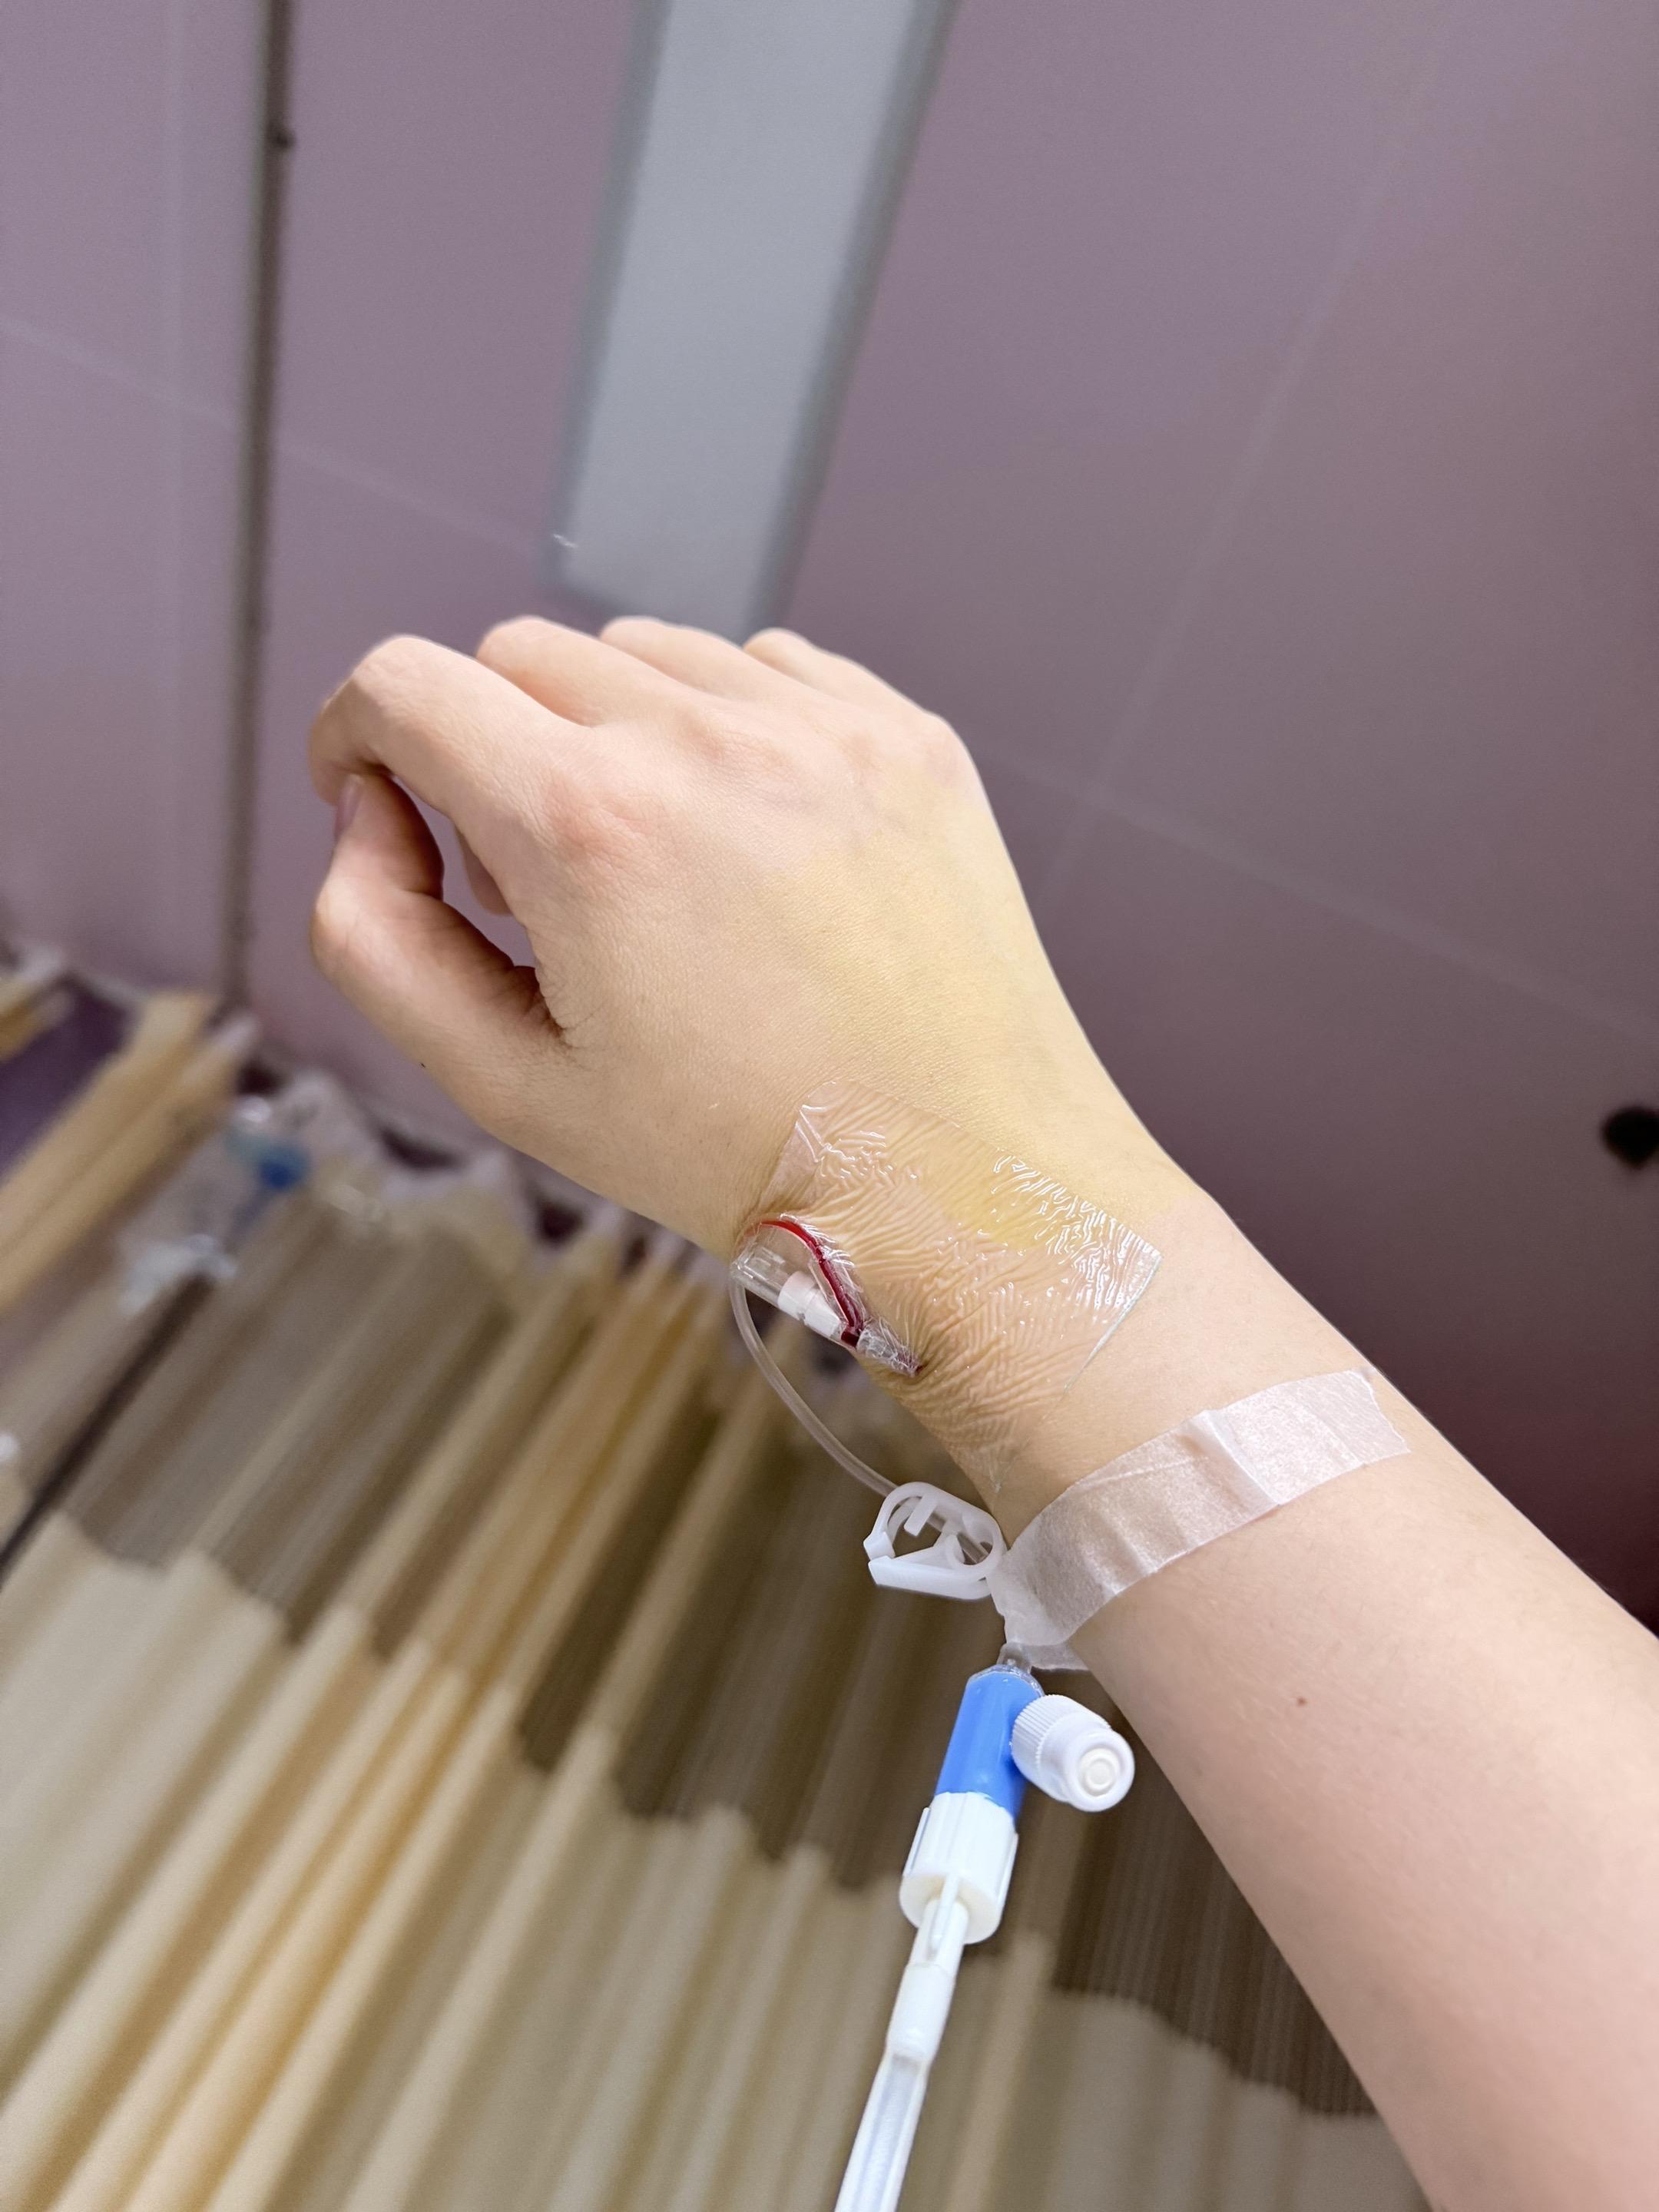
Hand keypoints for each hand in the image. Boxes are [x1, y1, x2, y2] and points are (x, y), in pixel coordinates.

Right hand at [310, 616, 1168, 1254]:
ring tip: (656, 870)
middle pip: (518, 657)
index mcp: (592, 827)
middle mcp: (707, 741)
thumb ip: (377, 940)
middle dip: (486, 749)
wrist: (963, 1181)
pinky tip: (747, 843)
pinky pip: (764, 670)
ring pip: (641, 653)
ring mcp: (823, 726)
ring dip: (608, 731)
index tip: (375, 795)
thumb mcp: (511, 1087)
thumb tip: (365, 819)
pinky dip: (724, 728)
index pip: (406, 683)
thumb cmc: (742, 1153)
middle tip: (537, 885)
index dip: (356, 735)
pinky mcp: (905, 733)